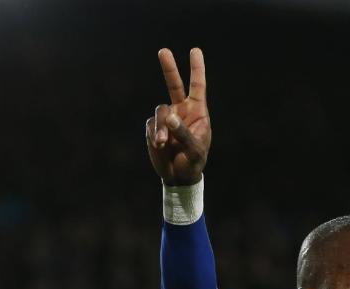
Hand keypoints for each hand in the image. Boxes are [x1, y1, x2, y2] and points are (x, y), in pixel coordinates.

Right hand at [146, 48, 210, 185]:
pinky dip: (154, 135)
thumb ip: (183, 132)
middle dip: (169, 68)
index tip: (195, 51)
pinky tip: (159, 146)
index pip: (197, 86)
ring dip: (160, 126)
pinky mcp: (154, 128)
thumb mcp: (194, 149)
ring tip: (162, 143)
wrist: (178, 176)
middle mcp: (182, 111)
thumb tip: (169, 117)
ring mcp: (167, 119)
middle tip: (163, 51)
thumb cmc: (193, 161)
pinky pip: (151, 125)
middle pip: (174, 85)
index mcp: (197, 112)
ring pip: (160, 111)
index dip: (196, 69)